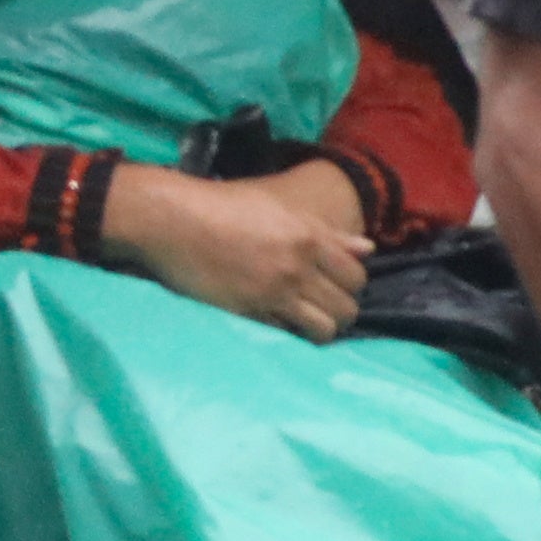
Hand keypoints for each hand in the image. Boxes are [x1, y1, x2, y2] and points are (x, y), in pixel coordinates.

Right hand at [97, 155, 365, 340]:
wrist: (173, 220)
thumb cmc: (222, 206)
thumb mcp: (280, 208)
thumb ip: (326, 231)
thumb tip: (368, 248)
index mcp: (311, 237)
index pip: (357, 275)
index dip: (352, 285)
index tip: (336, 287)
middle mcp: (300, 267)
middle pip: (347, 306)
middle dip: (340, 311)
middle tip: (323, 309)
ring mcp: (275, 293)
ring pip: (325, 328)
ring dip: (322, 330)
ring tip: (307, 325)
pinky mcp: (250, 312)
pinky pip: (288, 335)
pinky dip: (291, 335)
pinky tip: (281, 327)